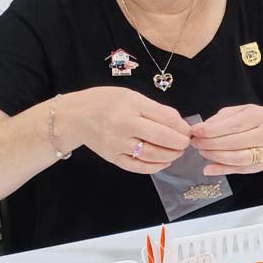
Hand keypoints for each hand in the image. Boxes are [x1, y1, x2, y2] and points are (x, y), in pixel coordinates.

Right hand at [60, 87, 190, 173]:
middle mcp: (124, 126)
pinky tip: (164, 162)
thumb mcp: (132, 96)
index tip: (188, 130)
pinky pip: (137, 166)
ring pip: (151, 155)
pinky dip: (154, 166)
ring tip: (177, 152)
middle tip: (186, 143)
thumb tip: (179, 124)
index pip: (165, 118)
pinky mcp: (112, 158)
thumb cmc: (106, 102)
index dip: (182, 127)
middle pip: (160, 138)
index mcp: (132, 106)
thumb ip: (155, 109)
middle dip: (179, 143)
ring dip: (170, 156)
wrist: (74, 117)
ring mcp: (117, 144)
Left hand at [189, 105, 262, 175]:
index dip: (212, 130)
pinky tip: (208, 169)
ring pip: (238, 158)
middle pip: (234, 141)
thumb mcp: (238, 112)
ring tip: (202, 152)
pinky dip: (221, 170)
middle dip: (211, 143)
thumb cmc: (251, 122)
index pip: (233, 125)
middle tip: (196, 143)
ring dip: (215, 156)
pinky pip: (238, 170)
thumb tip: (201, 130)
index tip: (196, 131)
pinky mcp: (259, 166)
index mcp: (258, 115)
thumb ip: (220, 119)